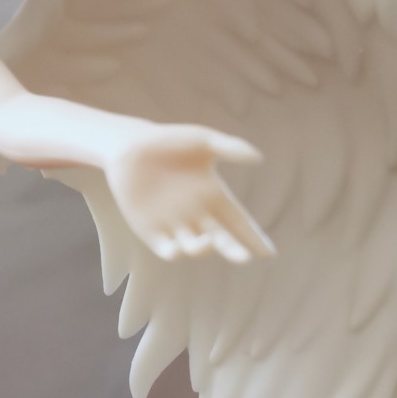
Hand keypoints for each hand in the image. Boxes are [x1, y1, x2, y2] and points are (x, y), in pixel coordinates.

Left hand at [106, 123, 273, 263]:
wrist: (128, 146)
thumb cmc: (168, 140)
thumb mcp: (203, 140)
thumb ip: (230, 147)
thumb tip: (258, 158)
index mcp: (214, 194)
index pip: (239, 221)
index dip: (253, 237)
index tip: (268, 253)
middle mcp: (197, 214)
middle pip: (222, 240)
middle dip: (234, 250)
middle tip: (245, 257)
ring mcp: (174, 224)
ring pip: (196, 248)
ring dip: (204, 249)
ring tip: (209, 239)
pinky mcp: (151, 231)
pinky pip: (168, 250)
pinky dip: (176, 252)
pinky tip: (180, 247)